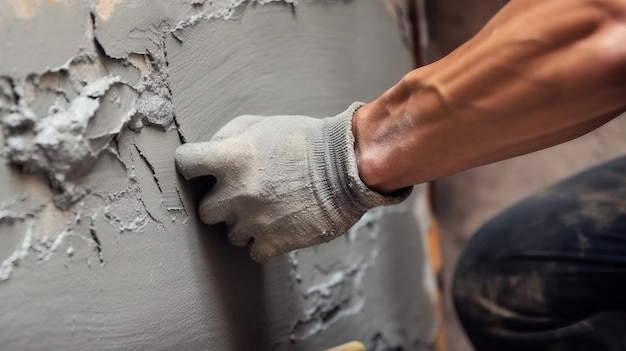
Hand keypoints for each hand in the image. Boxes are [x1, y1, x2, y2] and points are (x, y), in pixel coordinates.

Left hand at [175, 103, 410, 261]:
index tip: (204, 168)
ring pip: (229, 233)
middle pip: (204, 210)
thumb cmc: (305, 141)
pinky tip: (279, 224)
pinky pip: (253, 250)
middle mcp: (236, 192)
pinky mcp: (273, 243)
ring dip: (244, 223)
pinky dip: (264, 241)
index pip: (184, 163)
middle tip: (245, 192)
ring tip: (270, 207)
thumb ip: (227, 137)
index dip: (193, 164)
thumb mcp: (261, 124)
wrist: (348, 167)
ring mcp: (254, 221)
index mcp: (230, 157)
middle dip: (222, 202)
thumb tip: (210, 152)